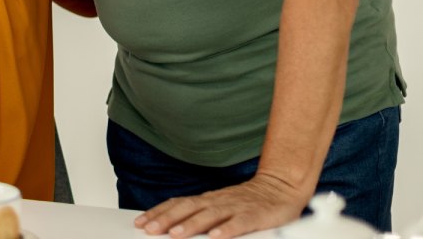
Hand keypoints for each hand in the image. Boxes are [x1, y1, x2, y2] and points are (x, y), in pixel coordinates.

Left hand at [134, 174, 308, 237]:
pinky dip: (227, 230)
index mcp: (207, 200)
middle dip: (166, 219)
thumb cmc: (247, 201)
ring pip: (209, 215)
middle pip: (187, 208)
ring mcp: (235, 208)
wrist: (281, 187)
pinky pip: (239, 223)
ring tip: (174, 234)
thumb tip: (172, 225)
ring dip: (191, 225)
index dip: (158, 212)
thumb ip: (200, 215)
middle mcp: (217, 201)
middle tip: (149, 229)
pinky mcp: (255, 216)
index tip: (140, 222)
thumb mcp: (219, 207)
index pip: (178, 204)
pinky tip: (216, 237)